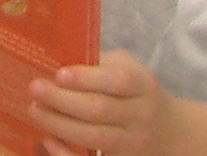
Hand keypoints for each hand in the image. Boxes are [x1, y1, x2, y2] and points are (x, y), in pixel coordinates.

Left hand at [29, 50, 181, 155]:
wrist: (171, 131)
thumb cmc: (136, 91)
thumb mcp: (128, 68)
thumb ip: (100, 64)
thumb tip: (56, 60)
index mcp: (142, 84)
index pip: (117, 81)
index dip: (86, 78)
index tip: (59, 74)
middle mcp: (141, 115)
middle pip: (100, 109)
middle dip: (63, 100)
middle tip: (35, 89)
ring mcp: (133, 143)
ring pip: (94, 138)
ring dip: (59, 124)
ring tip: (35, 110)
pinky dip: (68, 154)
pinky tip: (49, 140)